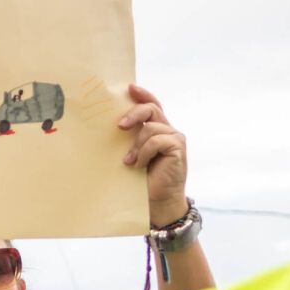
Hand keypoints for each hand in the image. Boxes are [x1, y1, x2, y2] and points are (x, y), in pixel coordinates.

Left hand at [117, 83, 189, 224]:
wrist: (157, 202)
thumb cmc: (143, 180)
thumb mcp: (133, 154)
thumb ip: (130, 139)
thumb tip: (112, 125)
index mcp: (158, 129)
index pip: (152, 104)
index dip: (143, 94)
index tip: (129, 88)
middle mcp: (168, 130)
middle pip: (151, 109)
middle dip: (134, 114)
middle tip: (120, 126)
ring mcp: (175, 138)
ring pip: (150, 128)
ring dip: (136, 146)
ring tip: (130, 162)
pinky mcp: (177, 148)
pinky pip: (156, 141)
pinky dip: (144, 153)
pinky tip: (139, 165)